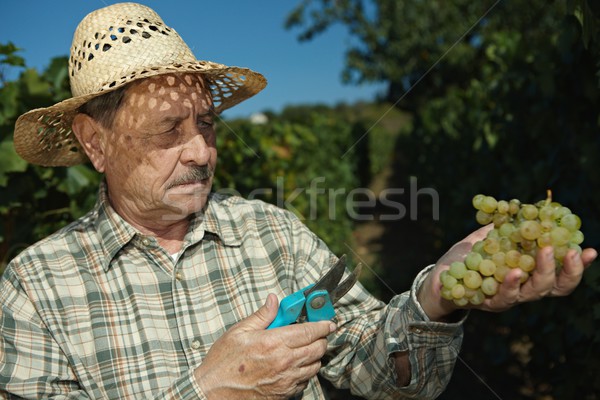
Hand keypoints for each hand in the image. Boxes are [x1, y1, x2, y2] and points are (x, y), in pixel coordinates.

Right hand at [194, 294, 335, 398]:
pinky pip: (305, 381)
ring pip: (315, 366)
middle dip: (321, 339)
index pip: (310, 331)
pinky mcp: (284, 394)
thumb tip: (274, 300)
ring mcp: (286, 380)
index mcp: (274, 342)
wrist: (213, 392)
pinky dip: (304, 372)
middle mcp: (285, 362)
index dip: (323, 325)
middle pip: (318, 348)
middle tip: (316, 334)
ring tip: (302, 350)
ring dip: (314, 356)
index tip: (328, 322)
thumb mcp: (239, 332)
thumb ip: (262, 315)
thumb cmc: (223, 362)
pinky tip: (293, 366)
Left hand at [418, 225, 597, 319]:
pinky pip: (502, 296)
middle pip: (554, 288)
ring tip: (547, 253)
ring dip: (542, 272)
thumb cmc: (469, 259)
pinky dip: (510, 283)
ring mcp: (506, 299)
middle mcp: (522, 291)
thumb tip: (523, 206)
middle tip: (569, 251)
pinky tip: (515, 270)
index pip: (561, 275)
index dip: (578, 266)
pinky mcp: (486, 301)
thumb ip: (506, 227)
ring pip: (532, 293)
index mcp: (529, 275)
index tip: (591, 250)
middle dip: (566, 270)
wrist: (439, 279)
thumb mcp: (489, 239)